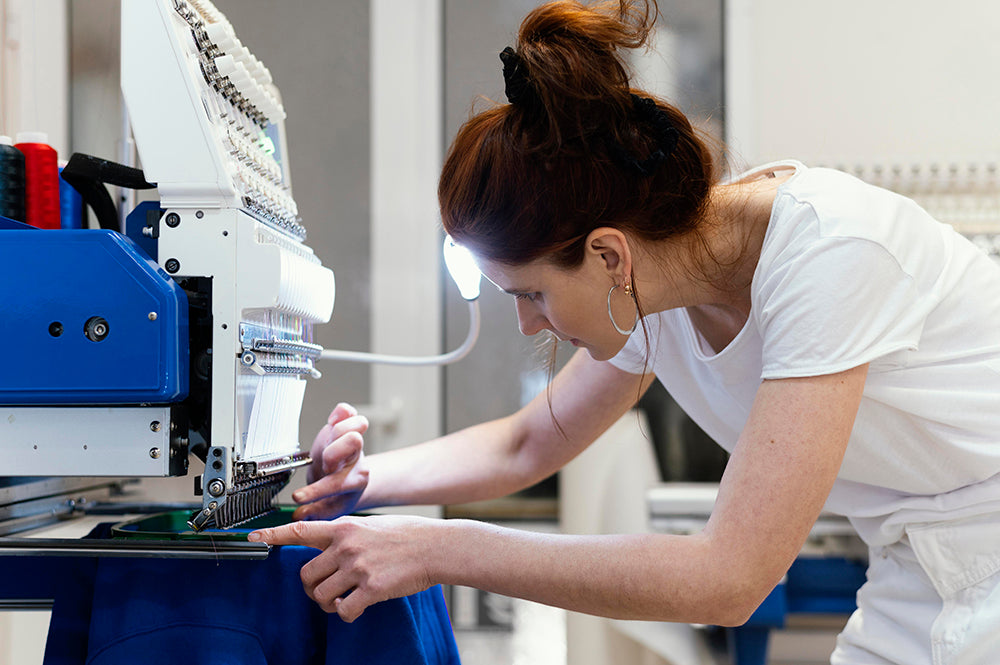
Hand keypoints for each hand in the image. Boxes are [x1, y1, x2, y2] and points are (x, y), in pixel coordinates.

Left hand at [249, 515, 435, 621]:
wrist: (436, 547)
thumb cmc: (407, 536)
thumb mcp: (370, 526)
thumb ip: (346, 537)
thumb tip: (327, 552)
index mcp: (344, 528)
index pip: (300, 531)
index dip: (273, 534)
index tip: (253, 536)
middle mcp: (346, 546)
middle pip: (306, 575)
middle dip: (312, 587)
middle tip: (328, 590)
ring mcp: (358, 567)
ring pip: (320, 596)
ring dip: (328, 603)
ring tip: (343, 599)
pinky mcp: (371, 588)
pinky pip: (343, 610)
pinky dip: (346, 613)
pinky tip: (357, 606)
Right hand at [293, 403, 369, 520]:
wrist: (351, 478)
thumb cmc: (339, 492)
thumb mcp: (330, 508)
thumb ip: (315, 513)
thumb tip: (299, 517)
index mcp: (353, 482)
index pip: (336, 484)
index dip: (315, 491)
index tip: (298, 497)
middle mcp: (354, 460)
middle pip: (353, 443)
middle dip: (333, 451)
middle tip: (323, 462)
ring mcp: (352, 441)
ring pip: (354, 426)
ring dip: (338, 431)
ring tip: (329, 440)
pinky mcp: (347, 427)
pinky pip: (349, 412)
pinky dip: (341, 412)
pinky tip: (334, 420)